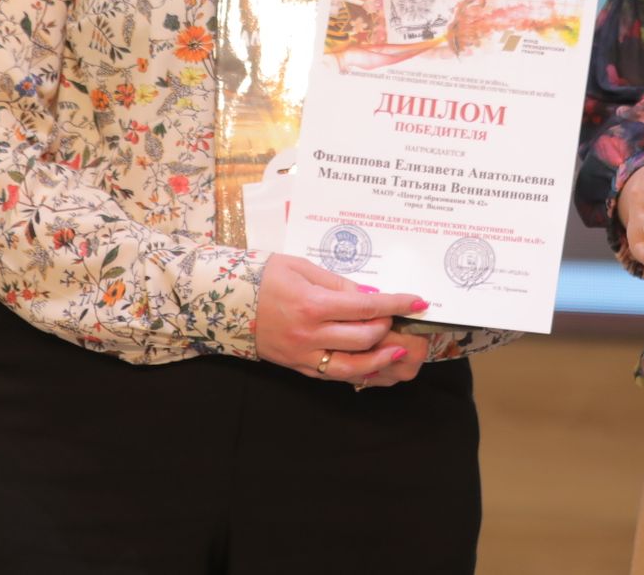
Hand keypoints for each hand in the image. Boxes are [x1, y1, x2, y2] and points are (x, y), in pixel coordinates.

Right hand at [255, 254, 428, 383]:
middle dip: (389, 328)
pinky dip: (358, 374)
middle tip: (399, 317)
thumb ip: (338, 284)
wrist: (225, 299)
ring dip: (381, 360)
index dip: (397, 304)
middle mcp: (310, 334)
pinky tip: (374, 367)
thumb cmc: (264, 276)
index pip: (367, 307)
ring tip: (399, 351)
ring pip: (353, 367)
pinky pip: (333, 376)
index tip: (418, 301)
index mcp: (312, 304)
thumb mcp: (302, 267)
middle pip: (364, 338)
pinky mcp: (298, 367)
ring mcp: (303, 355)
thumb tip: (370, 296)